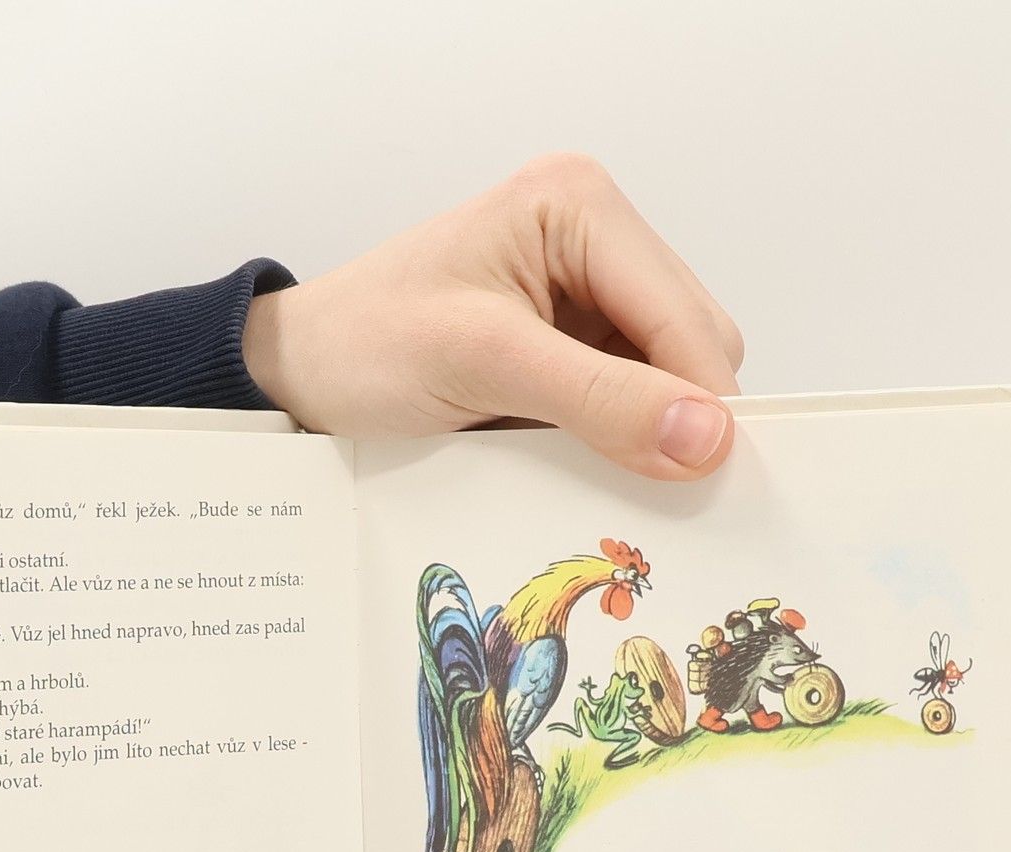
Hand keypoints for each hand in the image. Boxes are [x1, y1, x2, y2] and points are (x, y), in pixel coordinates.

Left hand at [243, 152, 743, 479]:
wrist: (303, 372)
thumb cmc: (366, 345)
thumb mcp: (484, 365)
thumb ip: (600, 398)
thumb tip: (707, 437)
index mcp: (582, 204)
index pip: (687, 317)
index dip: (702, 404)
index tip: (704, 483)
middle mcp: (596, 238)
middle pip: (693, 348)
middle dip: (672, 418)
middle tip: (637, 488)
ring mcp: (586, 295)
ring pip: (670, 383)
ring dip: (643, 435)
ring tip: (584, 467)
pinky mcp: (571, 347)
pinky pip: (630, 404)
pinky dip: (616, 441)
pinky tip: (573, 459)